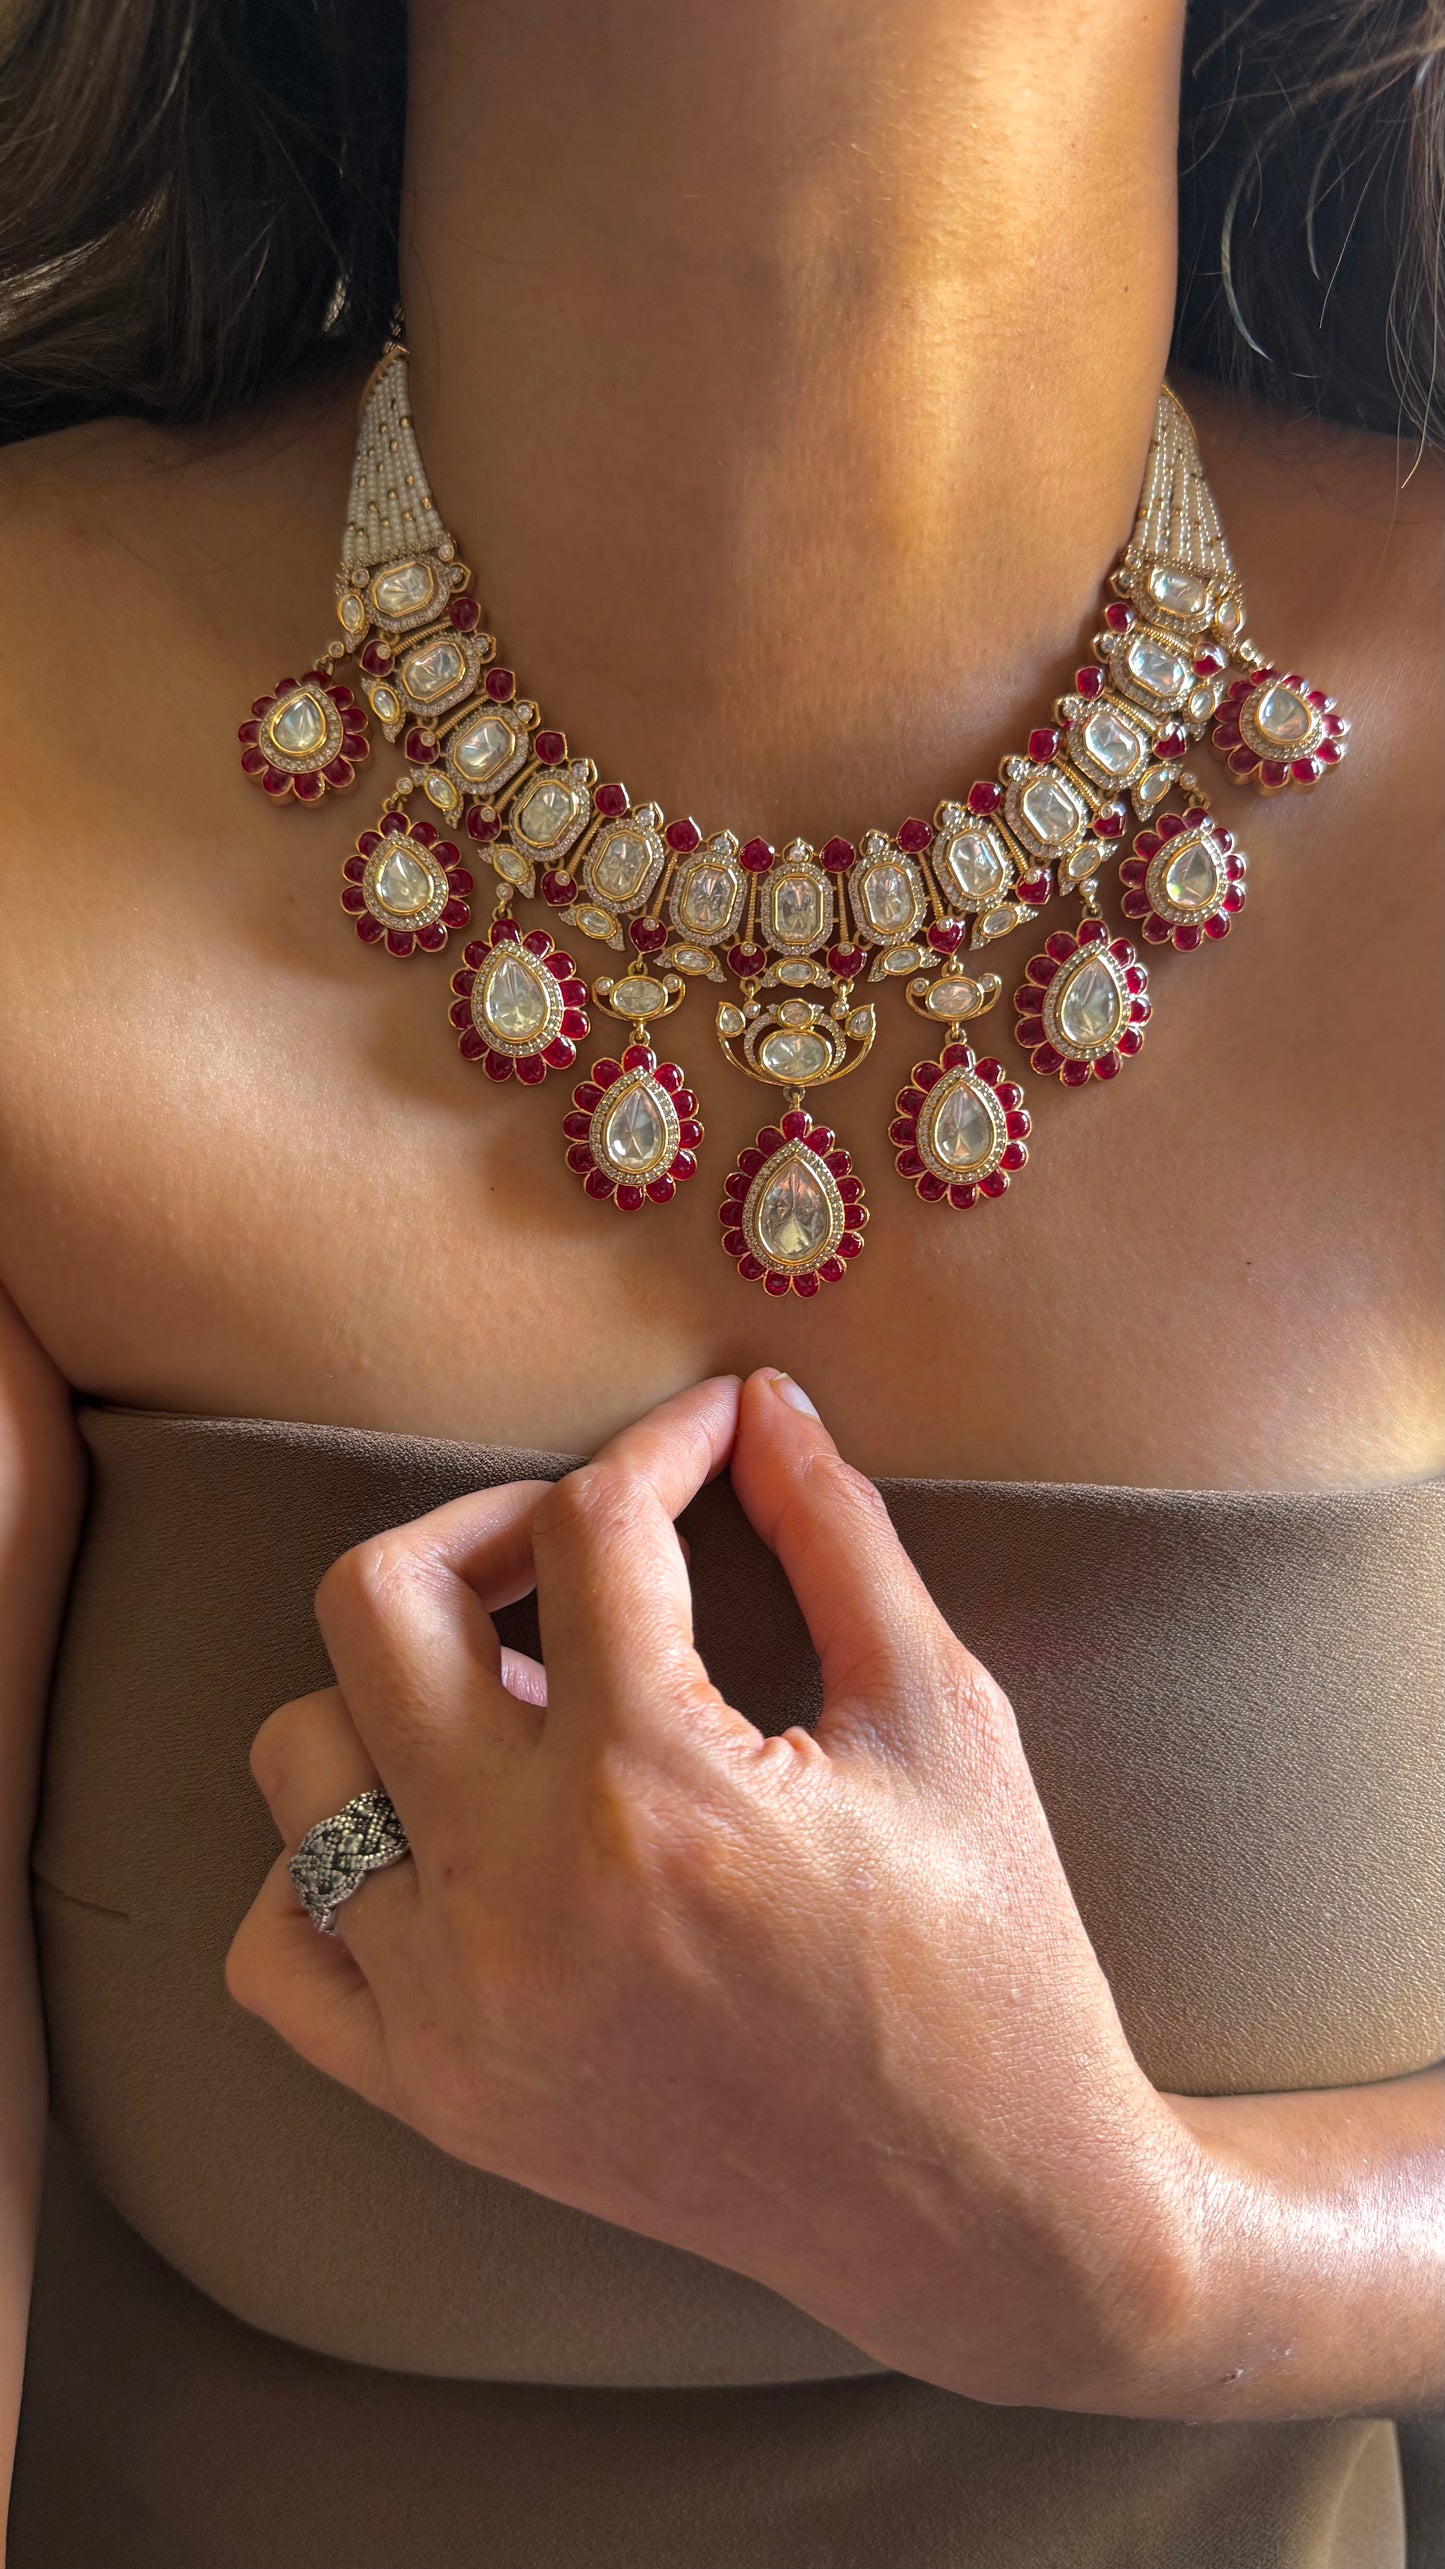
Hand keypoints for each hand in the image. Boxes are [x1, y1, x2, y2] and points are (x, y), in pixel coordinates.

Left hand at [227, 1368, 1190, 2413]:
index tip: (712, 1439)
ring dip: (401, 1691)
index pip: (592, 1528)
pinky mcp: (434, 2095)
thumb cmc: (990, 1961)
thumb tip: (763, 1408)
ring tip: (535, 1710)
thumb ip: (839, 1538)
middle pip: (377, 1602)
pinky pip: (281, 1942)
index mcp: (658, 1790)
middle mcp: (517, 1895)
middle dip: (486, 1529)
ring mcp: (454, 2007)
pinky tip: (445, 1839)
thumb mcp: (946, 1721)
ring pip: (300, 1757)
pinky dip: (327, 1865)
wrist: (981, 2214)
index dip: (663, 1444)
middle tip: (586, 1550)